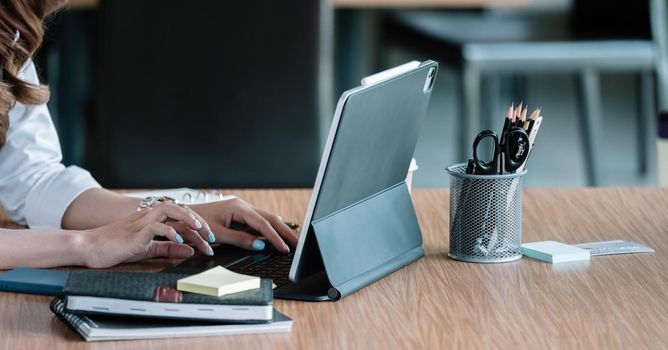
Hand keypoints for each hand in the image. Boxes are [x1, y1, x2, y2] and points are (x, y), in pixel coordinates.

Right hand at [80, 201, 213, 267]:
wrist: (90, 247)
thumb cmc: (117, 246)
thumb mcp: (148, 249)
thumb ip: (168, 248)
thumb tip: (189, 250)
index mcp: (154, 219)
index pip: (182, 217)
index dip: (199, 226)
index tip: (210, 240)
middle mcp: (150, 216)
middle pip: (181, 210)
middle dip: (199, 222)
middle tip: (212, 236)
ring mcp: (143, 221)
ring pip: (171, 211)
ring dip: (189, 219)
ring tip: (201, 231)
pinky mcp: (136, 231)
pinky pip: (157, 226)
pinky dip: (170, 232)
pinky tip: (179, 240)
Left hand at [191, 198, 298, 253]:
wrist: (183, 216)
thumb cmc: (197, 224)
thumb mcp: (218, 234)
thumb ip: (239, 240)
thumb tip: (260, 244)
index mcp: (238, 208)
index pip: (262, 223)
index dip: (275, 237)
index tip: (284, 248)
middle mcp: (243, 206)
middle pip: (270, 218)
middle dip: (285, 231)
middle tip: (299, 244)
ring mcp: (243, 210)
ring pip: (267, 219)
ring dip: (280, 231)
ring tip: (293, 241)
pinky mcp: (241, 216)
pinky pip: (259, 223)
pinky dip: (270, 231)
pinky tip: (278, 238)